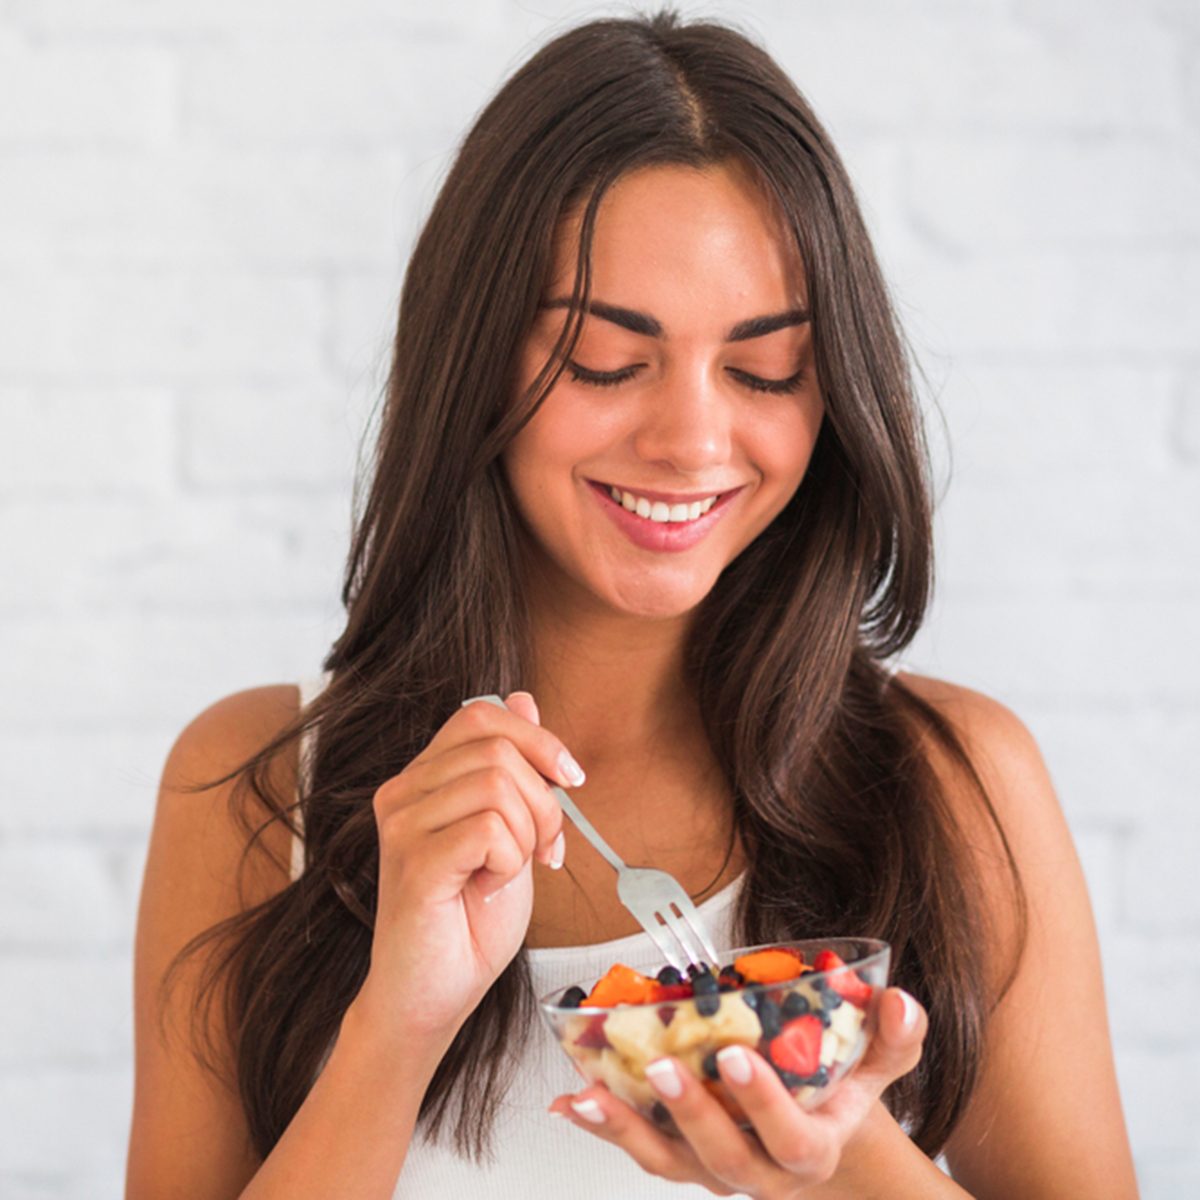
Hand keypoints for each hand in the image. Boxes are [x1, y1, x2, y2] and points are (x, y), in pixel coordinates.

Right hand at [350, 691, 579, 1046]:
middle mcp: (402, 791)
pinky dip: (510, 862)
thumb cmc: (470, 919)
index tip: (571, 779)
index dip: (538, 738)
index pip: (481, 714)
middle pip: (498, 748)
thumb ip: (512, 768)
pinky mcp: (413, 862)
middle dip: (544, 799)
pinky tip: (489, 887)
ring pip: (499, 785)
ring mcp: (402, 825)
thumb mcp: (509, 829)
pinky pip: (490, 829)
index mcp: (423, 777)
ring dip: (528, 835)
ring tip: (509, 872)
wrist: (434, 995)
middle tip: (543, 850)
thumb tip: (524, 697)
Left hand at [548, 988, 926, 1197]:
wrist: (823, 1141)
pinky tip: (571, 1100)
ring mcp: (715, 1168)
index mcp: (811, 1148)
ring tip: (588, 1094)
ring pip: (668, 1161)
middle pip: (722, 1158)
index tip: (736, 1056)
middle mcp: (761, 1171)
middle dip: (690, 1113)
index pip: (792, 1139)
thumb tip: (899, 1001)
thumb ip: (895, 1035)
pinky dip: (605, 1124)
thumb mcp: (880, 1063)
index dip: (763, 1104)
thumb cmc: (841, 1092)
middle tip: (660, 1065)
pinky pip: (641, 1147)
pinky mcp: (682, 1157)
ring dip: (625, 1128)